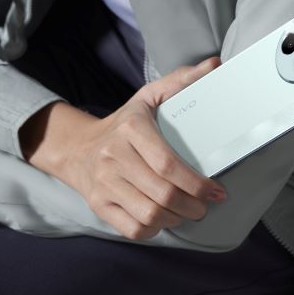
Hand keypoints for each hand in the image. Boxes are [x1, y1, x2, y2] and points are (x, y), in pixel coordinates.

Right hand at [20, 57, 225, 239]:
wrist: (77, 148)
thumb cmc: (124, 123)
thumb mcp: (149, 97)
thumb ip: (182, 80)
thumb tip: (214, 65)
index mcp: (130, 129)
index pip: (167, 164)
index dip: (196, 183)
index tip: (216, 190)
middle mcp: (113, 157)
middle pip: (162, 194)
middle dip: (193, 205)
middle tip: (206, 204)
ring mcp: (103, 184)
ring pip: (150, 215)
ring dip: (177, 219)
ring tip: (189, 211)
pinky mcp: (98, 206)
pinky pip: (133, 229)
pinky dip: (155, 229)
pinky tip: (164, 219)